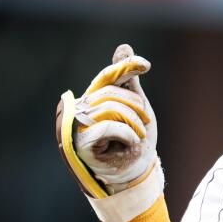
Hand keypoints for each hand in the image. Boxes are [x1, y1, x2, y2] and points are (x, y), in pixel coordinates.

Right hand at [56, 44, 163, 221]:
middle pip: (111, 93)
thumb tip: (122, 47)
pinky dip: (126, 134)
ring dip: (133, 124)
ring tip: (137, 137)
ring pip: (111, 109)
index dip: (124, 68)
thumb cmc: (134, 141)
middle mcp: (78, 110)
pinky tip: (130, 144)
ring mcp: (76, 127)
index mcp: (91, 99)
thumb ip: (126, 80)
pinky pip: (108, 126)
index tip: (146, 65)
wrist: (136, 174)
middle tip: (145, 124)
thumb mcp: (135, 106)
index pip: (107, 77)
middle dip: (136, 107)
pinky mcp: (80, 144)